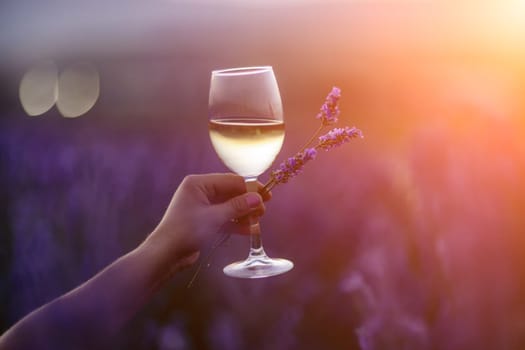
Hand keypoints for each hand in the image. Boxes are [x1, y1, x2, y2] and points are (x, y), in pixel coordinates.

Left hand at [146, 173, 269, 266]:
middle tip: (264, 209)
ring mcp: (202, 207)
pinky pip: (224, 218)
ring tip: (259, 219)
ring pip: (229, 206)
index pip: (231, 181)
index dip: (250, 188)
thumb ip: (237, 207)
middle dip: (248, 201)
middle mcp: (200, 192)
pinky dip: (235, 223)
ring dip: (243, 213)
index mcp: (199, 183)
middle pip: (231, 193)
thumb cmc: (186, 231)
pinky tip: (250, 229)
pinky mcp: (204, 221)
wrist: (165, 254)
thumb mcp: (214, 217)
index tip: (267, 195)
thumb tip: (258, 198)